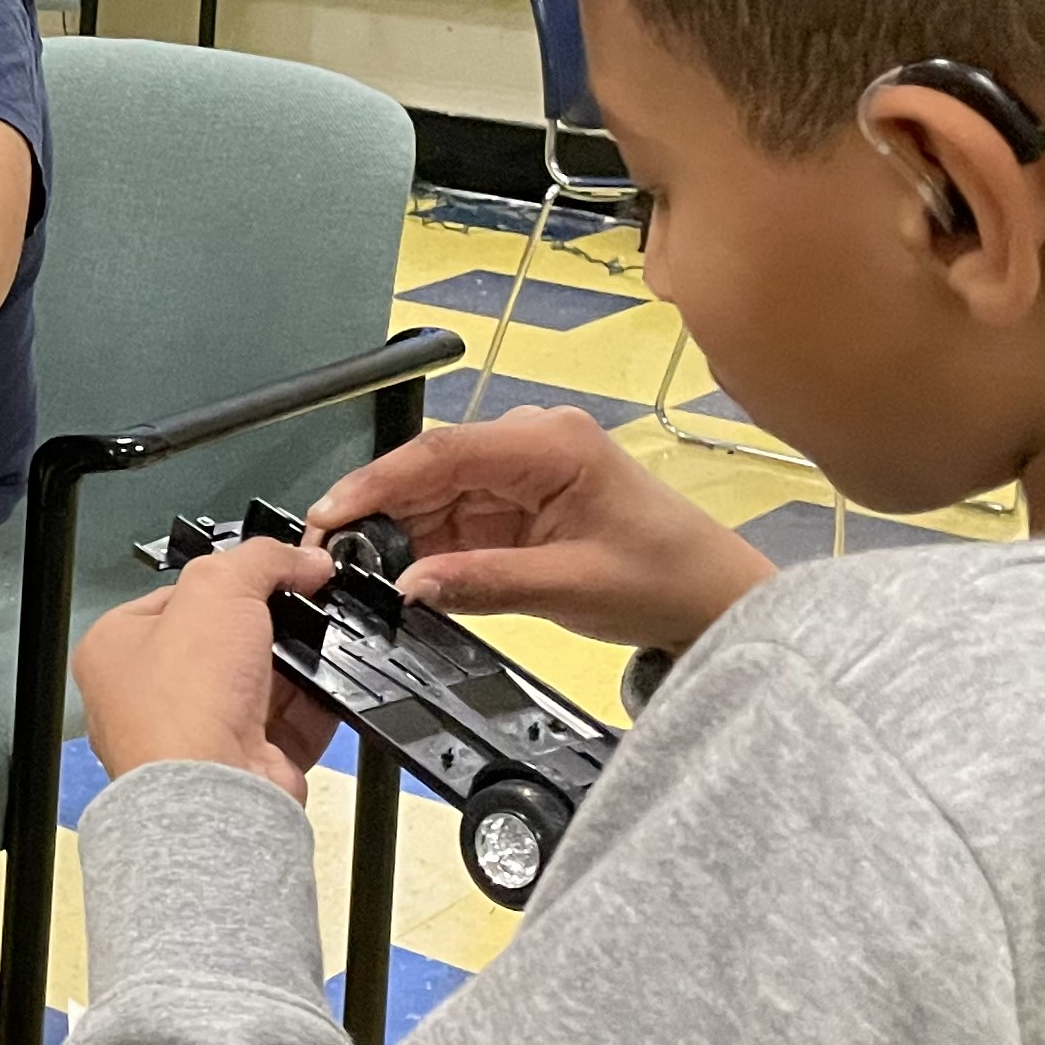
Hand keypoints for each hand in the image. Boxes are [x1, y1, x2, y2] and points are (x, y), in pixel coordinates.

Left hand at [74, 535, 342, 791]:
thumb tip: (300, 557)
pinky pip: (291, 723)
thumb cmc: (182, 702)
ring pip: (262, 683)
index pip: (177, 596)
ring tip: (320, 641)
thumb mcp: (218, 588)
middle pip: (226, 640)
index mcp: (117, 649)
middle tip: (303, 605)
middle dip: (269, 625)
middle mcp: (150, 697)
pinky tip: (332, 684)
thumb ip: (260, 560)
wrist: (216, 791)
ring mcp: (198, 734)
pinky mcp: (244, 764)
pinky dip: (316, 705)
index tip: (274, 569)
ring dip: (297, 663)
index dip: (229, 578)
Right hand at [309, 405, 772, 650]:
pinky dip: (426, 547)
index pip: (444, 451)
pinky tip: (402, 573)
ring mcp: (523, 473)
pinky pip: (454, 519)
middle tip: (331, 556)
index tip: (332, 516)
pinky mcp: (518, 504)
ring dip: (398, 533)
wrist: (713, 600)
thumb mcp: (573, 587)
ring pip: (433, 495)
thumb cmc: (667, 579)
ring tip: (360, 573)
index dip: (378, 482)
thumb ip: (485, 583)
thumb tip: (411, 586)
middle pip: (429, 470)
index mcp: (552, 444)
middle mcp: (532, 445)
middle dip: (378, 511)